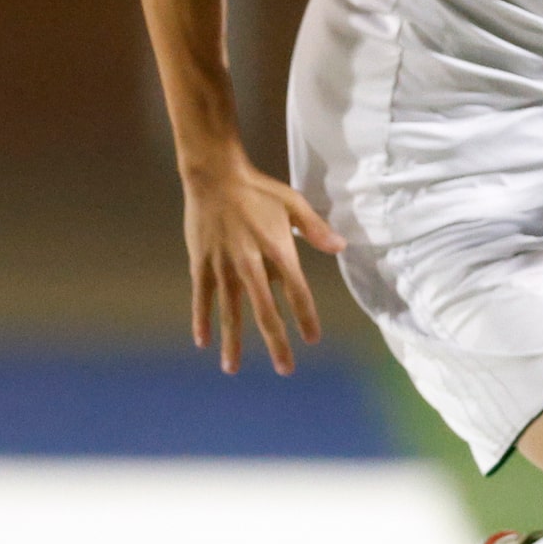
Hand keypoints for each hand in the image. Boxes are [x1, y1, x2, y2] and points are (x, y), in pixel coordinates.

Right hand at [182, 158, 346, 374]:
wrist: (214, 175)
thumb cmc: (257, 189)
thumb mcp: (293, 203)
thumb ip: (316, 229)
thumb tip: (341, 247)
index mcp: (277, 250)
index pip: (297, 292)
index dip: (306, 317)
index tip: (312, 339)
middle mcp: (250, 264)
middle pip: (265, 312)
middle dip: (276, 342)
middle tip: (285, 369)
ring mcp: (223, 266)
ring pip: (229, 312)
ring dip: (233, 342)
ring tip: (233, 369)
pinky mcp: (201, 263)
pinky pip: (201, 297)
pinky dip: (201, 319)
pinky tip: (202, 341)